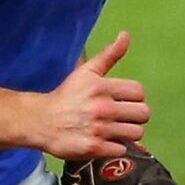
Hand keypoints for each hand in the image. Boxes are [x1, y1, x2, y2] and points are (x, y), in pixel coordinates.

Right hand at [30, 31, 148, 160]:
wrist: (40, 121)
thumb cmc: (66, 96)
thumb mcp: (86, 72)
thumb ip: (109, 55)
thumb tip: (126, 35)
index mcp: (102, 87)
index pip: (139, 92)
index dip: (134, 97)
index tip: (122, 101)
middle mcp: (102, 108)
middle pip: (143, 113)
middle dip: (135, 116)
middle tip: (122, 117)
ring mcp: (98, 129)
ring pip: (137, 133)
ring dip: (128, 132)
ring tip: (115, 130)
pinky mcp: (94, 148)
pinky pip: (121, 149)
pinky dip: (115, 147)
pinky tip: (104, 141)